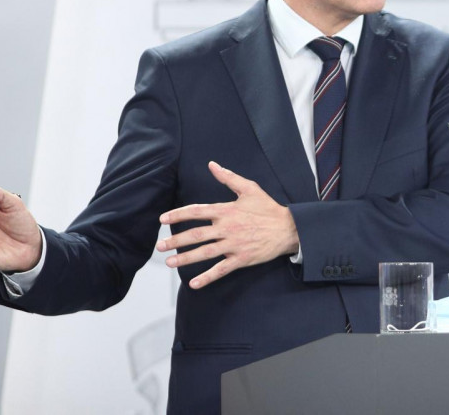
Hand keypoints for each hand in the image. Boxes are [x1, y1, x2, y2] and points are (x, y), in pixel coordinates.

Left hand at [157, 161, 298, 289]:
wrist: (288, 228)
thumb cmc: (268, 208)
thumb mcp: (250, 188)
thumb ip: (228, 177)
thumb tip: (212, 165)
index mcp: (227, 210)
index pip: (197, 211)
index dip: (178, 214)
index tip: (163, 219)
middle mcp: (227, 228)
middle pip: (196, 235)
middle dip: (175, 240)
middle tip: (160, 245)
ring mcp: (234, 245)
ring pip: (205, 252)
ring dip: (185, 258)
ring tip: (170, 262)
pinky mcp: (241, 258)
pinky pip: (221, 269)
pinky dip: (207, 277)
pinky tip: (194, 283)